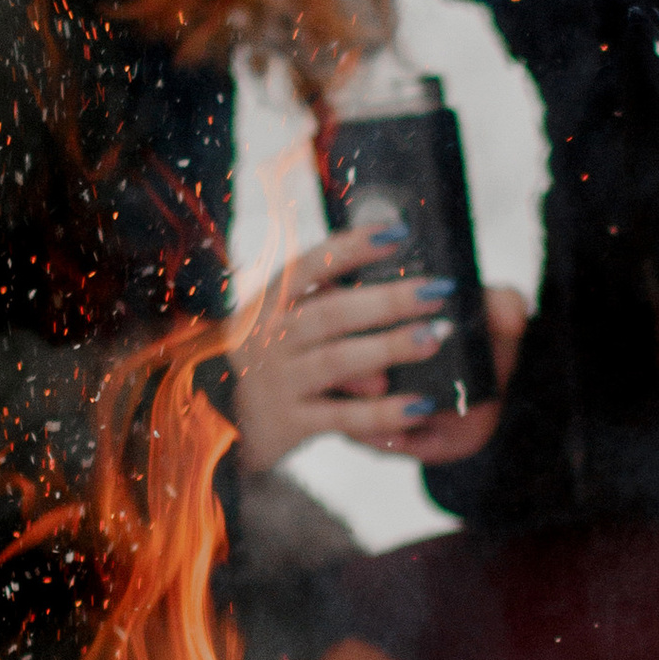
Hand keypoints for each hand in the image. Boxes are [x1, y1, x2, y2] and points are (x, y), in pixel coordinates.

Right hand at [228, 238, 514, 473]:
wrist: (221, 426)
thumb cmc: (276, 362)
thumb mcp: (284, 324)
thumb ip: (326, 303)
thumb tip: (396, 283)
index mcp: (270, 303)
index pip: (310, 265)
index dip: (353, 247)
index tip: (399, 233)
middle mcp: (268, 338)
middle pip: (330, 313)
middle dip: (387, 300)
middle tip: (436, 291)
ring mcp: (275, 382)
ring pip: (337, 361)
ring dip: (388, 347)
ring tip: (433, 338)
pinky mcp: (288, 425)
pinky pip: (342, 418)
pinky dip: (383, 413)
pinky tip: (420, 406)